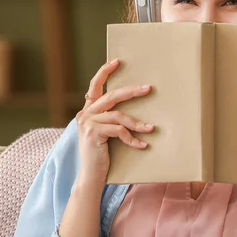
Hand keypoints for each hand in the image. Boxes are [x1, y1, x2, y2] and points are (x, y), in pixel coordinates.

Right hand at [75, 58, 153, 184]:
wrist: (91, 176)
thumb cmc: (102, 154)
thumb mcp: (106, 132)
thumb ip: (112, 119)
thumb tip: (135, 107)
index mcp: (88, 111)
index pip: (94, 86)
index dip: (104, 72)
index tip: (117, 61)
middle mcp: (85, 114)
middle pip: (112, 96)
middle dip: (132, 91)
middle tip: (148, 88)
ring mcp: (88, 123)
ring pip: (119, 115)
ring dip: (137, 122)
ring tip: (151, 128)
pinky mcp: (93, 134)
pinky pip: (119, 131)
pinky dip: (133, 138)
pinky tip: (142, 145)